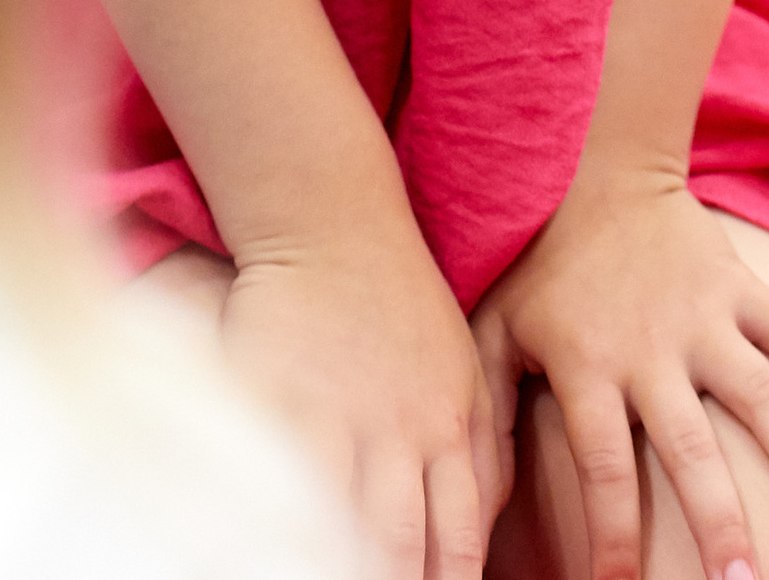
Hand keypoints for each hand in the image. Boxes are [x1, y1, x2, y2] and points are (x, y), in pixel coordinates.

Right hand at [223, 214, 507, 579]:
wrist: (337, 222)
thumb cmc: (403, 304)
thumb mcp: (468, 370)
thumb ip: (482, 454)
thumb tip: (483, 534)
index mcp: (455, 430)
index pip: (462, 545)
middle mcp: (407, 434)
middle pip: (409, 551)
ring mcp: (347, 420)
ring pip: (356, 530)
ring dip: (352, 571)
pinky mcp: (289, 403)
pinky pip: (291, 488)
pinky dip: (292, 531)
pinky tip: (285, 553)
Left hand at [477, 167, 768, 579]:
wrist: (596, 168)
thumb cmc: (538, 267)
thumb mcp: (494, 332)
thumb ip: (488, 413)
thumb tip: (479, 501)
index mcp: (587, 365)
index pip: (603, 470)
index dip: (613, 539)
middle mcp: (650, 348)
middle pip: (691, 450)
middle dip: (720, 524)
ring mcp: (705, 317)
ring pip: (764, 396)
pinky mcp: (742, 286)